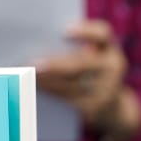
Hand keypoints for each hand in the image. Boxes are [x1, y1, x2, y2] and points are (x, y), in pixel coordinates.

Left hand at [37, 20, 140, 140]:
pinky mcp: (95, 108)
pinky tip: (36, 90)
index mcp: (110, 49)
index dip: (85, 32)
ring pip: (72, 86)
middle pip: (81, 64)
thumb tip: (36, 42)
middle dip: (55, 65)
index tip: (65, 32)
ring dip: (47, 82)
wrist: (112, 107)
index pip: (102, 34)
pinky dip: (51, 94)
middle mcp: (113, 67)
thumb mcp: (92, 57)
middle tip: (32, 64)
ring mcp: (106, 90)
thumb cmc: (91, 72)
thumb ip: (74, 47)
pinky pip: (70, 102)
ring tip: (28, 77)